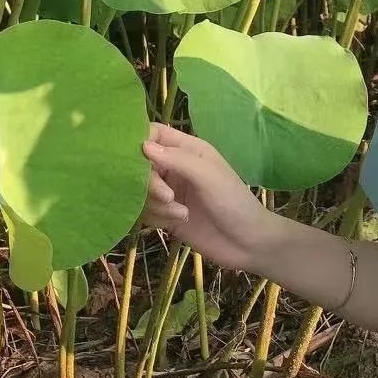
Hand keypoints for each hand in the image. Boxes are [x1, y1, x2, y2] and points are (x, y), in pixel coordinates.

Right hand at [140, 122, 275, 270]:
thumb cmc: (233, 202)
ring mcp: (170, 192)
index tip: (131, 158)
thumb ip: (178, 159)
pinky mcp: (166, 215)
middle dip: (150, 183)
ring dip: (157, 204)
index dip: (139, 141)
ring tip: (182, 213)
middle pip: (141, 165)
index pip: (154, 134)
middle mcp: (176, 168)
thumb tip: (143, 145)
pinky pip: (145, 212)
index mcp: (189, 150)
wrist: (246, 243)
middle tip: (168, 196)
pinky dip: (157, 217)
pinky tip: (179, 222)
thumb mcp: (208, 176)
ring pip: (142, 191)